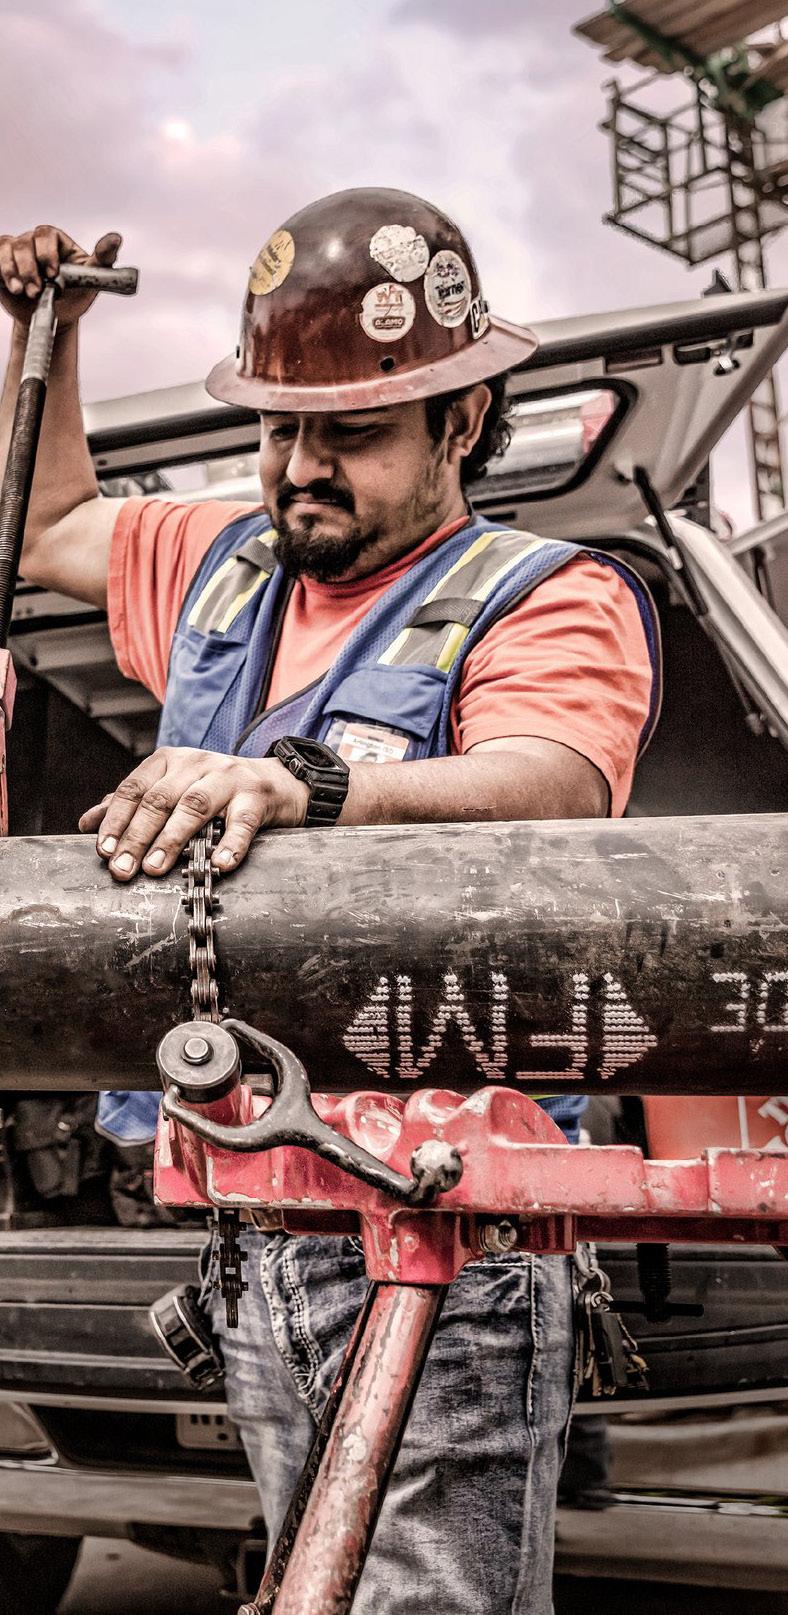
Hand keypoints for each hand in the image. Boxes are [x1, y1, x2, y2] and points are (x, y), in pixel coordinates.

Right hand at [0, 226, 121, 327]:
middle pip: (24, 243)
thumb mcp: (92, 277)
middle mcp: (34, 241)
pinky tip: (12, 287)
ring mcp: (16, 251)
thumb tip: (116, 238)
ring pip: (7, 249)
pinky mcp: (2, 263)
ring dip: (14, 272)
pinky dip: (2, 273)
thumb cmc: (75, 295)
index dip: (47, 252)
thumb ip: (104, 257)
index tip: (53, 274)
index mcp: (55, 240)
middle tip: (38, 290)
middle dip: (30, 269)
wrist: (56, 317)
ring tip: (25, 292)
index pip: (46, 234)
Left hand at [78, 747, 309, 880]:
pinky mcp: (257, 797)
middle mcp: (197, 764)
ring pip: (194, 806)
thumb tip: (88, 823)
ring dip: (172, 839)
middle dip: (136, 837)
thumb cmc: (217, 791)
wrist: (277, 782)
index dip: (116, 820)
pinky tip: (220, 864)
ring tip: (155, 868)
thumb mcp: (174, 789)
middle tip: (122, 869)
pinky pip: (242, 822)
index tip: (103, 850)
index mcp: (171, 761)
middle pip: (159, 800)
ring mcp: (228, 778)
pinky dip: (230, 844)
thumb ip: (133, 804)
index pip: (134, 789)